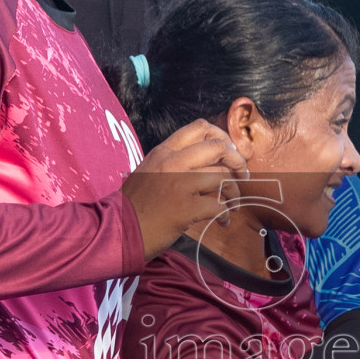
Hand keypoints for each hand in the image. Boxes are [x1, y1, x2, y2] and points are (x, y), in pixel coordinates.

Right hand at [121, 120, 247, 259]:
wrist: (118, 230)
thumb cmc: (133, 206)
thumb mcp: (148, 171)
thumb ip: (172, 162)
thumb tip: (205, 163)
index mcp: (164, 151)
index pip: (200, 127)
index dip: (222, 138)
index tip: (228, 153)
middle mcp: (172, 162)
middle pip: (218, 148)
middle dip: (237, 161)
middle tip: (241, 175)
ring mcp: (179, 184)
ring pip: (222, 177)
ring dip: (234, 192)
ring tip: (232, 204)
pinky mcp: (185, 208)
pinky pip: (218, 205)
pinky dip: (225, 214)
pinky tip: (222, 221)